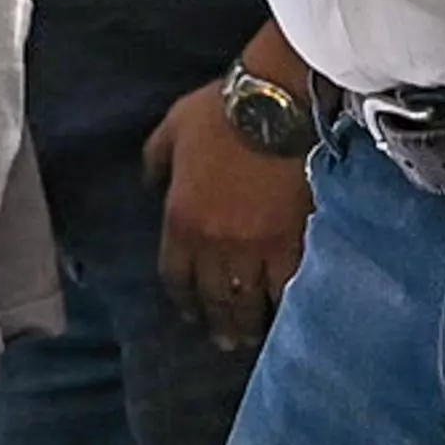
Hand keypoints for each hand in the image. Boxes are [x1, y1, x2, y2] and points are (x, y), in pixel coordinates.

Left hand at [149, 83, 311, 350]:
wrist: (276, 103)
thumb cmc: (221, 110)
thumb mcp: (172, 128)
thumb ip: (157, 160)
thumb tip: (149, 184)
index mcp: (181, 220)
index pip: (176, 276)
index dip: (183, 299)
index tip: (190, 312)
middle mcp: (215, 244)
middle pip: (213, 298)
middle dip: (217, 322)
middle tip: (224, 340)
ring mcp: (256, 248)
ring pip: (249, 302)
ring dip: (249, 324)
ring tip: (254, 337)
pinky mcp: (295, 244)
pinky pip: (288, 289)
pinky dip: (287, 307)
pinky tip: (290, 317)